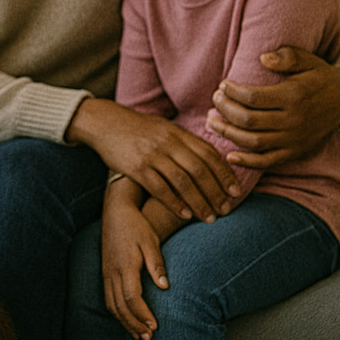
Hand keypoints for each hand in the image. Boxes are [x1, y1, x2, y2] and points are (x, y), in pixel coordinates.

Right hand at [71, 99, 237, 222]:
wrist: (103, 122)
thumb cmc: (136, 128)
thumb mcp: (163, 127)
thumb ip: (185, 141)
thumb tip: (209, 157)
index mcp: (178, 133)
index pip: (209, 154)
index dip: (225, 174)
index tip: (236, 191)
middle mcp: (168, 143)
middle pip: (200, 171)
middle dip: (216, 192)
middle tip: (226, 209)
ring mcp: (152, 155)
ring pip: (183, 182)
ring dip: (199, 202)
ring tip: (209, 217)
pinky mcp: (136, 167)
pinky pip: (160, 188)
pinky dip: (175, 203)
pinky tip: (185, 214)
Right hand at [101, 196, 167, 339]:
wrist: (116, 211)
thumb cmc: (137, 225)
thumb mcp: (151, 241)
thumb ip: (156, 264)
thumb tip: (165, 287)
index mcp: (125, 265)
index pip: (132, 297)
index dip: (143, 314)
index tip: (155, 326)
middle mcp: (112, 271)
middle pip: (120, 306)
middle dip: (134, 324)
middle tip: (149, 338)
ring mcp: (106, 272)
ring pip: (111, 304)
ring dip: (125, 321)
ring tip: (139, 334)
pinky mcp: (105, 271)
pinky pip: (108, 297)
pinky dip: (117, 312)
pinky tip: (127, 318)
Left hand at [209, 48, 339, 168]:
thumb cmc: (319, 77)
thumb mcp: (308, 60)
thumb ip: (287, 57)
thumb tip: (263, 58)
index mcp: (293, 96)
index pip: (253, 97)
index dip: (232, 92)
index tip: (223, 85)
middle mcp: (293, 121)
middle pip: (248, 120)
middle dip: (225, 110)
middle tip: (215, 99)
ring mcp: (294, 139)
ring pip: (253, 141)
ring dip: (228, 132)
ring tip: (211, 120)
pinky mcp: (295, 152)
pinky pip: (268, 161)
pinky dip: (248, 162)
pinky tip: (229, 156)